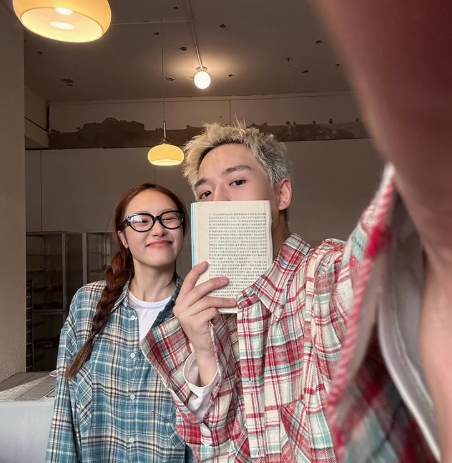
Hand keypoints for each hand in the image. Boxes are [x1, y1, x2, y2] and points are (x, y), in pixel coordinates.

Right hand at [174, 261, 236, 384]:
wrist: (205, 347)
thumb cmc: (205, 326)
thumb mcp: (202, 309)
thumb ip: (204, 297)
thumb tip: (217, 279)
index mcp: (180, 302)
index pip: (187, 283)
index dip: (196, 272)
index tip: (206, 263)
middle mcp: (179, 308)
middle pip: (199, 290)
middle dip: (214, 283)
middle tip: (226, 280)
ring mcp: (185, 316)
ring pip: (208, 301)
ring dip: (222, 300)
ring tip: (233, 301)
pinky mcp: (194, 323)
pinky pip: (211, 311)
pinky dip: (218, 314)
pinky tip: (219, 318)